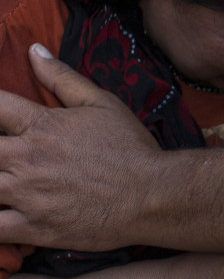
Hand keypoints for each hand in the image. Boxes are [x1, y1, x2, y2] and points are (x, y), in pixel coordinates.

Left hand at [0, 44, 164, 250]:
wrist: (153, 194)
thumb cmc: (130, 147)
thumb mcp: (102, 103)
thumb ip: (62, 77)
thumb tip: (34, 50)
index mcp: (42, 125)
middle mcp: (27, 159)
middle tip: (5, 152)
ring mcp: (27, 196)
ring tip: (4, 176)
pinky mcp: (33, 228)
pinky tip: (1, 212)